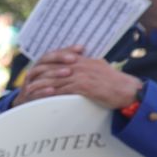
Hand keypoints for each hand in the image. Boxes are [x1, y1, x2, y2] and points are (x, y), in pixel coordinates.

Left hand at [16, 46, 142, 109]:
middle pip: (53, 67)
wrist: (129, 91)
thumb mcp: (101, 68)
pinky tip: (43, 97)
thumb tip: (83, 61)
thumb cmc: (116, 82)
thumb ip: (89, 64)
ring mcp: (82, 75)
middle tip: (27, 81)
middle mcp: (81, 65)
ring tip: (30, 91)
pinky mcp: (84, 87)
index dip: (45, 64)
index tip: (34, 70)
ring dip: (41, 85)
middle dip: (39, 74)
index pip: (59, 59)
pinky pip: (63, 89)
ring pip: (56, 79)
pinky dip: (52, 93)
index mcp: (84, 60)